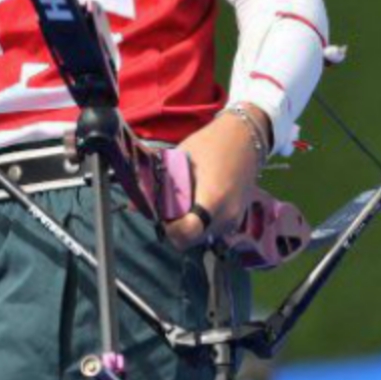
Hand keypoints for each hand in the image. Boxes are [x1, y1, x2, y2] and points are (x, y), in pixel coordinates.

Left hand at [165, 106, 268, 248]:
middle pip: (193, 240)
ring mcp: (234, 219)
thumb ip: (161, 184)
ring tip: (181, 204)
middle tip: (167, 210)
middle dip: (175, 230)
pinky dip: (200, 223)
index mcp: (213, 198)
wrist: (245, 139)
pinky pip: (212, 230)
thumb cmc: (210, 144)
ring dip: (188, 228)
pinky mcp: (237, 218)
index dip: (171, 229)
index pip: (189, 232)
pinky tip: (195, 203)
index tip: (162, 217)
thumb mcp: (180, 159)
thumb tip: (134, 204)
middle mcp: (226, 215)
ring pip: (202, 238)